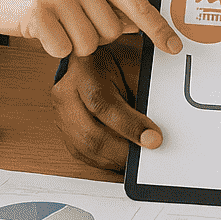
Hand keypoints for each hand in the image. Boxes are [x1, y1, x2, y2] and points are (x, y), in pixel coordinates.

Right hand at [0, 0, 182, 59]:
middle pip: (110, 32)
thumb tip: (139, 24)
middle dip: (92, 37)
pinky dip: (51, 47)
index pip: (137, 3)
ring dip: (70, 43)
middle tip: (68, 22)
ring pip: (87, 45)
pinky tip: (39, 30)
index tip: (175, 47)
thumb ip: (107, 3)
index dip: (158, 28)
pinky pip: (61, 50)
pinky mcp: (38, 11)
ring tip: (53, 24)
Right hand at [50, 35, 162, 170]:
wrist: (91, 58)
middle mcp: (66, 94)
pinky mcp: (63, 129)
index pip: (103, 104)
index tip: (153, 139)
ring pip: (86, 149)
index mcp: (83, 70)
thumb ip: (143, 89)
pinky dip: (105, 161)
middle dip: (123, 151)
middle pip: (91, 134)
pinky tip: (122, 159)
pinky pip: (83, 154)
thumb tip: (159, 120)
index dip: (130, 126)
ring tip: (138, 159)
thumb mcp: (132, 63)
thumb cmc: (114, 59)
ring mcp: (61, 114)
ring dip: (115, 159)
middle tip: (148, 155)